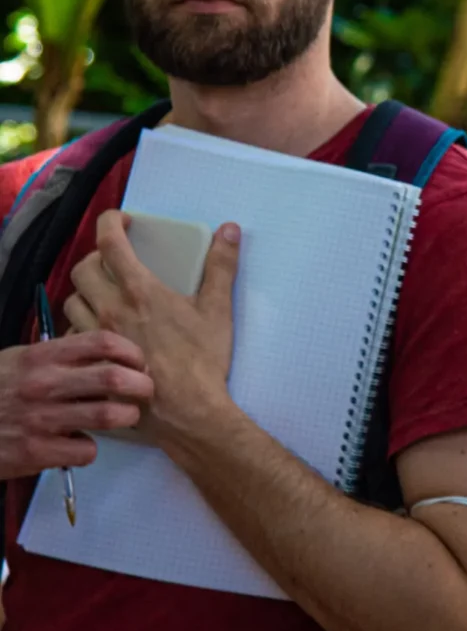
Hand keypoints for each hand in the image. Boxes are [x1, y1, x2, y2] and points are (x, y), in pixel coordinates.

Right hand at [0, 331, 151, 478]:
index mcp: (42, 356)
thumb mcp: (18, 360)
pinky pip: (86, 451)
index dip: (131, 351)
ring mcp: (41, 419)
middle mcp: (44, 384)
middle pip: (115, 378)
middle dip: (141, 386)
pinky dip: (89, 449)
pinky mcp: (37, 452)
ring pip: (110, 416)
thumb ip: (58, 355)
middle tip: (144, 392)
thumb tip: (104, 352)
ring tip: (123, 417)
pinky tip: (78, 445)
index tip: (138, 362)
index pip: (103, 342)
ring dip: (126, 417)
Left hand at [67, 210, 240, 451]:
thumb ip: (221, 267)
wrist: (186, 410)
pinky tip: (101, 328)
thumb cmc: (202, 361)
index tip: (121, 220)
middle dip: (97, 256)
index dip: (111, 222)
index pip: (110, 243)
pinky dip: (82, 322)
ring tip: (105, 293)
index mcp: (140, 291)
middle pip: (83, 268)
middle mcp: (111, 309)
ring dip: (86, 290)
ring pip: (72, 299)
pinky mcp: (92, 359)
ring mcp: (97, 335)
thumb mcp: (218, 310)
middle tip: (116, 260)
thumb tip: (229, 231)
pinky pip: (73, 331)